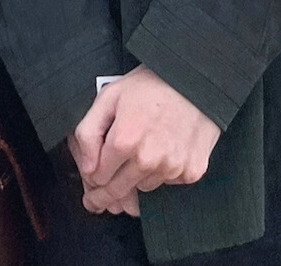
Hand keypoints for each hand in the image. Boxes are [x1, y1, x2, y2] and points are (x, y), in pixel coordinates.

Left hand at [68, 65, 221, 214]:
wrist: (194, 79)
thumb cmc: (150, 84)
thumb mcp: (109, 96)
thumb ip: (88, 133)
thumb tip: (86, 168)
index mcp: (125, 141)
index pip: (98, 177)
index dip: (92, 177)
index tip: (91, 180)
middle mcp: (148, 160)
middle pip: (118, 191)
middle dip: (105, 196)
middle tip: (96, 201)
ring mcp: (172, 168)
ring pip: (144, 187)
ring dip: (138, 178)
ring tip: (141, 152)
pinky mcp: (192, 171)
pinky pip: (169, 183)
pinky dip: (164, 172)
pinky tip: (164, 151)